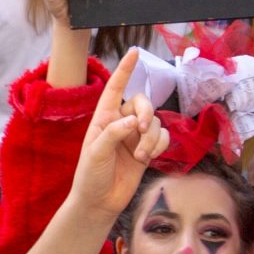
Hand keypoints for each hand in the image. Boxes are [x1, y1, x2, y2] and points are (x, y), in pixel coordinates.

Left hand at [64, 51, 166, 216]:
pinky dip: (159, 145)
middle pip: (142, 102)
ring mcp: (135, 136)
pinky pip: (163, 137)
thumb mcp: (95, 152)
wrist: (100, 202)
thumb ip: (114, 133)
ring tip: (140, 155)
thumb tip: (134, 121)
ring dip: (151, 137)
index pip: (115, 88)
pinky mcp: (147, 150)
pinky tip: (148, 157)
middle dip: (147, 112)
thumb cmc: (90, 176)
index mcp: (103, 118)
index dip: (124, 70)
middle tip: (141, 129)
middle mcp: (120, 123)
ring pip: (156, 121)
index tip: (134, 52)